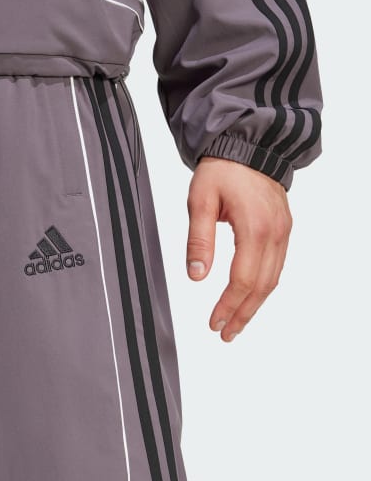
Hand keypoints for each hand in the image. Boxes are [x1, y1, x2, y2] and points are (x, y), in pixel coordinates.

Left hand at [185, 156, 292, 341]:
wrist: (247, 147)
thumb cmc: (222, 171)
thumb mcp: (200, 201)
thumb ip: (198, 239)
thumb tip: (196, 276)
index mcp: (255, 228)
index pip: (243, 279)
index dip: (228, 306)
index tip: (215, 323)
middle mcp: (276, 234)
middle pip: (262, 287)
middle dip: (243, 314)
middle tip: (226, 334)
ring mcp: (283, 232)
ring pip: (273, 280)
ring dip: (255, 305)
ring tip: (237, 323)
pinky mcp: (283, 230)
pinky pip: (277, 267)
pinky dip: (264, 287)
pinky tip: (251, 297)